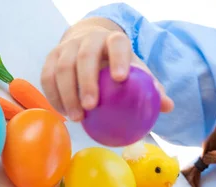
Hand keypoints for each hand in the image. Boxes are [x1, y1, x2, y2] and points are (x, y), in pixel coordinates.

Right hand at [40, 23, 173, 121]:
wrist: (90, 45)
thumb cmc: (119, 65)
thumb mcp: (136, 71)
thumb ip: (151, 87)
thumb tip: (168, 106)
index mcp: (113, 40)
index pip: (117, 44)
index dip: (118, 58)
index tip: (120, 79)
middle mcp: (88, 40)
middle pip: (84, 57)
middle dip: (86, 81)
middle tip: (91, 107)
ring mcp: (67, 47)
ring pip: (62, 68)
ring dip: (68, 94)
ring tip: (77, 118)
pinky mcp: (51, 58)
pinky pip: (48, 77)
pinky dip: (54, 96)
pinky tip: (64, 114)